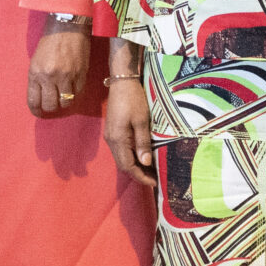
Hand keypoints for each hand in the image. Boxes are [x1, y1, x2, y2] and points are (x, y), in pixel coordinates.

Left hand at [27, 20, 88, 116]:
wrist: (67, 27)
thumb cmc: (49, 42)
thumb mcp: (36, 61)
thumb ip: (37, 79)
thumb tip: (40, 97)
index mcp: (35, 73)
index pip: (34, 101)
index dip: (36, 110)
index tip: (38, 112)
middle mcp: (50, 77)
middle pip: (51, 105)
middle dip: (50, 108)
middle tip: (51, 105)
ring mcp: (67, 76)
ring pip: (66, 102)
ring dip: (64, 102)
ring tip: (62, 98)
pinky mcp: (81, 74)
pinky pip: (78, 93)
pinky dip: (75, 94)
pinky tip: (72, 89)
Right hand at [103, 73, 156, 189]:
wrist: (122, 82)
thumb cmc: (134, 99)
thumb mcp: (141, 121)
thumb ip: (143, 143)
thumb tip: (146, 163)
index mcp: (117, 139)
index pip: (128, 166)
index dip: (141, 177)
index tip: (154, 183)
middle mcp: (111, 140)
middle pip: (123, 165)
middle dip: (138, 174)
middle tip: (155, 179)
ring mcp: (110, 136)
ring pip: (122, 158)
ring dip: (135, 166)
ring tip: (151, 170)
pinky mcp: (113, 131)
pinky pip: (121, 150)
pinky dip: (131, 157)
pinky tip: (142, 156)